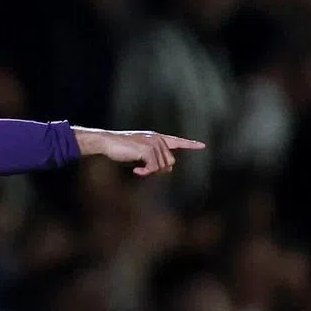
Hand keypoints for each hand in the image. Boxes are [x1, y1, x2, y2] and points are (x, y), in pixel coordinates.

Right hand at [73, 128, 205, 175]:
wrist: (107, 143)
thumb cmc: (122, 151)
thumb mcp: (142, 157)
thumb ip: (156, 161)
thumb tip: (169, 169)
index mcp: (157, 138)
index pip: (177, 141)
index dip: (190, 144)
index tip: (202, 145)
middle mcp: (158, 139)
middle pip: (170, 162)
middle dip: (158, 170)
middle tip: (144, 170)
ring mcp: (153, 143)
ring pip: (163, 167)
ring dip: (150, 172)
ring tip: (138, 168)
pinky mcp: (147, 150)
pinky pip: (154, 168)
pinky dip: (145, 173)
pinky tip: (136, 171)